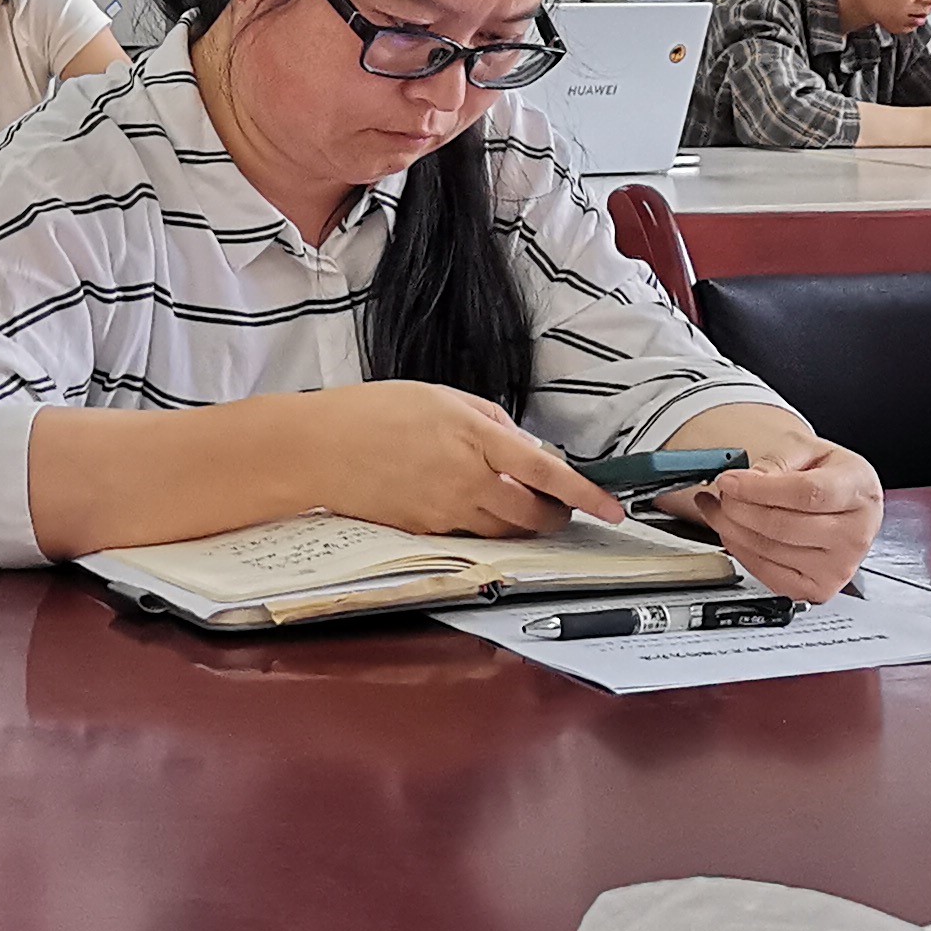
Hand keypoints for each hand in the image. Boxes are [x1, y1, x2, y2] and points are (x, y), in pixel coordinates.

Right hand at [310, 382, 615, 539]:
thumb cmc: (373, 413)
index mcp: (474, 439)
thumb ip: (490, 421)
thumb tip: (521, 447)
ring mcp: (445, 512)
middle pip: (532, 515)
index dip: (584, 494)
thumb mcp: (440, 397)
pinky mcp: (427, 532)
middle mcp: (466, 481)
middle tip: (562, 509)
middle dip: (556, 516)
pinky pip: (470, 534)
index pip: (546, 472)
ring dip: (523, 523)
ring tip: (524, 508)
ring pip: (505, 531)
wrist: (318, 450)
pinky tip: (472, 504)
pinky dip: (483, 524)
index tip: (612, 508)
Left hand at [670, 426, 883, 603]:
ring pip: (769, 550)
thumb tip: (748, 480)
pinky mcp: (818, 588)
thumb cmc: (830, 476)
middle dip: (738, 507)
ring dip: (731, 528)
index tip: (730, 480)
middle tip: (721, 492)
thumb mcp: (809, 449)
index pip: (807, 494)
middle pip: (783, 525)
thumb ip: (778, 460)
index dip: (760, 488)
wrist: (850, 505)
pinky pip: (767, 573)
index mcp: (857, 491)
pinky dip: (740, 551)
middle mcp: (854, 534)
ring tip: (719, 508)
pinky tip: (732, 532)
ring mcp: (837, 566)